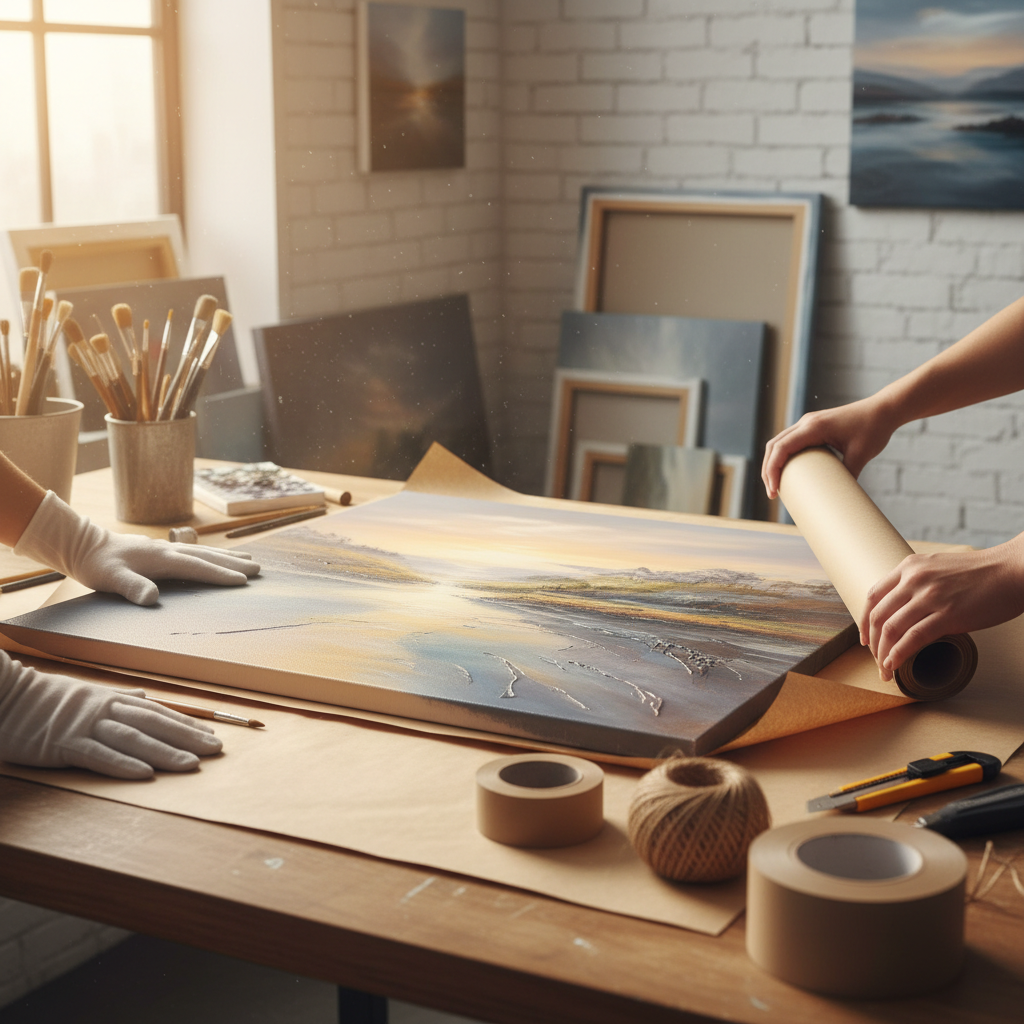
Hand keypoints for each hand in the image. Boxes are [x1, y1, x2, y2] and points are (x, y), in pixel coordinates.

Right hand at [0, 653, 221, 778]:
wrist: (4, 695)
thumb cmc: (43, 698)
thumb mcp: (85, 694)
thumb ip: (117, 698)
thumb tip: (145, 697)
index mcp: (111, 699)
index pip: (157, 712)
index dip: (186, 723)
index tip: (211, 734)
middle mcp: (104, 709)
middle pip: (154, 724)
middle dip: (187, 737)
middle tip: (216, 750)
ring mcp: (85, 725)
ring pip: (133, 739)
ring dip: (165, 753)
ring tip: (191, 765)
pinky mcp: (63, 743)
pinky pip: (98, 755)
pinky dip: (123, 764)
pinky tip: (145, 774)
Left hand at [14, 491, 259, 605]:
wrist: (83, 544)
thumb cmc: (96, 564)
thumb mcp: (110, 578)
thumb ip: (132, 587)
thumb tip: (152, 599)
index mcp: (162, 558)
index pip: (197, 567)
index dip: (220, 575)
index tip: (242, 581)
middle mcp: (169, 550)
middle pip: (207, 557)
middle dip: (233, 563)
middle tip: (258, 569)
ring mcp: (166, 549)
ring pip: (204, 553)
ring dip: (227, 557)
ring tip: (250, 560)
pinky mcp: (162, 551)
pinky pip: (195, 553)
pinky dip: (211, 556)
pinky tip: (217, 559)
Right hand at [761, 396, 897, 498]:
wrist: (883, 409)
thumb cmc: (873, 429)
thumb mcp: (861, 455)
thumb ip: (848, 475)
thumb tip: (838, 499)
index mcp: (813, 426)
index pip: (781, 448)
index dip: (772, 470)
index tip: (774, 491)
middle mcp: (806, 422)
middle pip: (773, 446)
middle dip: (768, 470)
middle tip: (772, 493)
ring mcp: (808, 422)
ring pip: (778, 442)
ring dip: (772, 462)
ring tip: (776, 485)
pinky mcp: (813, 426)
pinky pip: (789, 440)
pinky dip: (782, 455)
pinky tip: (786, 470)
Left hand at [862, 538, 1023, 679]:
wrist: (1012, 570)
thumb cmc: (980, 573)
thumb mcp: (938, 568)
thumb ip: (917, 582)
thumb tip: (903, 609)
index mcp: (909, 567)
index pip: (872, 596)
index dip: (864, 620)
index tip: (865, 638)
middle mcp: (914, 579)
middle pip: (878, 615)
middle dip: (872, 643)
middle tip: (875, 659)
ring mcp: (930, 597)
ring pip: (891, 629)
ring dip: (883, 655)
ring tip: (885, 670)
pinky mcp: (948, 615)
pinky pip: (913, 639)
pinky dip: (898, 656)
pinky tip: (894, 666)